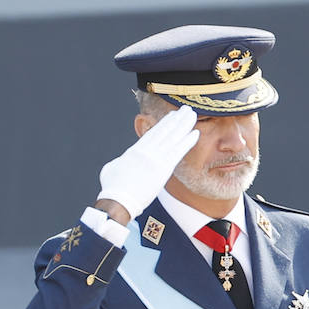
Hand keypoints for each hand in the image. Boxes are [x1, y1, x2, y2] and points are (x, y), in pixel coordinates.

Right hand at [96, 106, 198, 220]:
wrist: (118, 199)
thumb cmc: (113, 188)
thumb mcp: (113, 168)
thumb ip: (122, 162)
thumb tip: (123, 162)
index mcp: (135, 150)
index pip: (153, 134)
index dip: (165, 124)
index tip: (173, 116)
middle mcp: (147, 151)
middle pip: (165, 131)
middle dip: (177, 119)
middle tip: (186, 109)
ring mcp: (156, 158)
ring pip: (173, 137)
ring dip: (184, 125)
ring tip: (192, 114)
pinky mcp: (163, 169)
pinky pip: (178, 152)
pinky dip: (187, 142)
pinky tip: (195, 133)